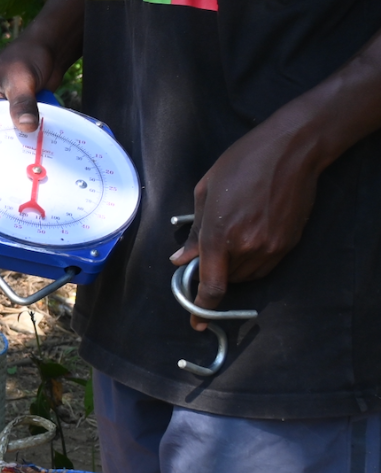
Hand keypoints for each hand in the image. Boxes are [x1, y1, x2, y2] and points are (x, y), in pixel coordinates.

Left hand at [171, 116, 325, 318]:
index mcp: (220, 233)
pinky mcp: (289, 243)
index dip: (202, 307)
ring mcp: (272, 246)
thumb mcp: (206, 192)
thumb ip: (195, 231)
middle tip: (207, 258)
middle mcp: (247, 246)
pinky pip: (266, 266)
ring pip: (247, 276)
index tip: (196, 320)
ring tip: (229, 240)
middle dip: (214, 276)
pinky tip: (246, 240)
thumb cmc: (242, 164)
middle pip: (228, 281)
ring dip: (233, 269)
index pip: (211, 285)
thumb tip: (182, 259)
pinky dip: (251, 263)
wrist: (291, 152)